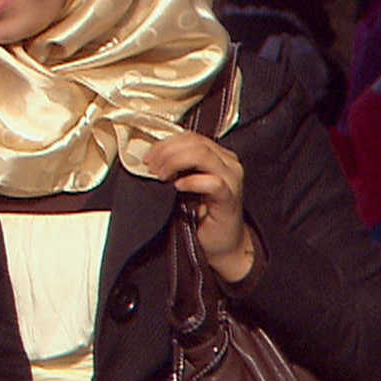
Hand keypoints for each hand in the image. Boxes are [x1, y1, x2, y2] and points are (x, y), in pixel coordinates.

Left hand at [145, 131, 254, 282]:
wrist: (223, 244)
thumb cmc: (202, 215)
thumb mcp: (186, 185)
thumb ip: (177, 168)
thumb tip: (151, 158)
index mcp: (218, 156)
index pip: (190, 137)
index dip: (165, 143)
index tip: (147, 157)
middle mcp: (229, 163)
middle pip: (195, 142)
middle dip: (166, 152)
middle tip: (150, 167)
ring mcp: (232, 179)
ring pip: (202, 155)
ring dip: (175, 162)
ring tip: (161, 176)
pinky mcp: (230, 198)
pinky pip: (213, 182)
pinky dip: (191, 182)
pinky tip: (177, 188)